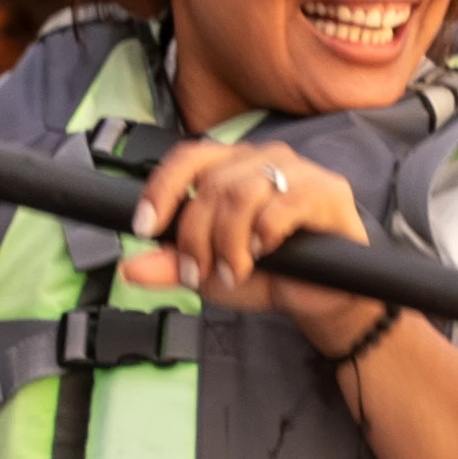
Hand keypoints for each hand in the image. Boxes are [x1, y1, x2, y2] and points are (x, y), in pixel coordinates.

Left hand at [129, 138, 379, 338]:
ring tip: (236, 271)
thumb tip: (130, 268)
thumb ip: (172, 267)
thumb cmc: (271, 275)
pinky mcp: (327, 191)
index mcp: (230, 168)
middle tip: (202, 272)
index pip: (188, 159)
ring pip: (243, 193)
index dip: (162, 189)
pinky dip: (265, 233)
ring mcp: (298, 170)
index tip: (146, 228)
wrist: (322, 299)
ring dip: (230, 242)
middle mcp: (262, 159)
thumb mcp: (210, 274)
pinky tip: (265, 252)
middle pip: (212, 185)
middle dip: (198, 237)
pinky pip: (284, 204)